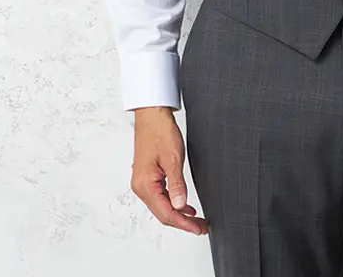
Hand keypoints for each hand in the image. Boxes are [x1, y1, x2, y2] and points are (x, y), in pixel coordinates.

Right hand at [130, 107, 207, 235]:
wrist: (152, 114)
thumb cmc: (159, 131)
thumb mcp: (173, 158)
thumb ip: (177, 185)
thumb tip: (181, 206)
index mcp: (145, 185)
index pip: (166, 213)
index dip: (183, 224)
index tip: (198, 228)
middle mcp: (141, 186)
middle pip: (163, 213)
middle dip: (183, 222)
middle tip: (201, 227)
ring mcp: (143, 182)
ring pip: (162, 206)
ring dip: (179, 214)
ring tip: (197, 219)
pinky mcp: (148, 176)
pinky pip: (161, 196)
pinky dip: (174, 203)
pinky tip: (185, 206)